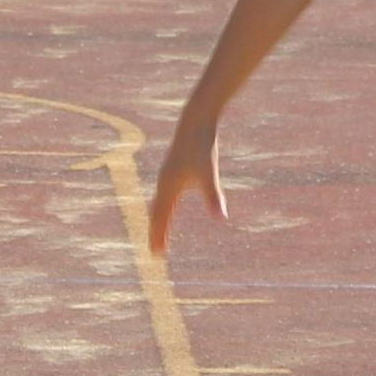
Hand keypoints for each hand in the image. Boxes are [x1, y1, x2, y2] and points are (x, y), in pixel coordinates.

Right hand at [146, 104, 225, 254]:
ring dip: (158, 219)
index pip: (161, 218)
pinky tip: (169, 205)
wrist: (196, 120)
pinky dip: (164, 205)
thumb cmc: (201, 145)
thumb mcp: (209, 173)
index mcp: (169, 187)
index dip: (158, 236)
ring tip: (159, 232)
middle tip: (155, 252)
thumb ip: (213, 196)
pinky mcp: (174, 167)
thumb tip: (221, 216)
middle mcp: (164, 182)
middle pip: (157, 213)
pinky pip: (166, 193)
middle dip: (156, 232)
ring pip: (160, 203)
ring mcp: (168, 174)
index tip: (157, 255)